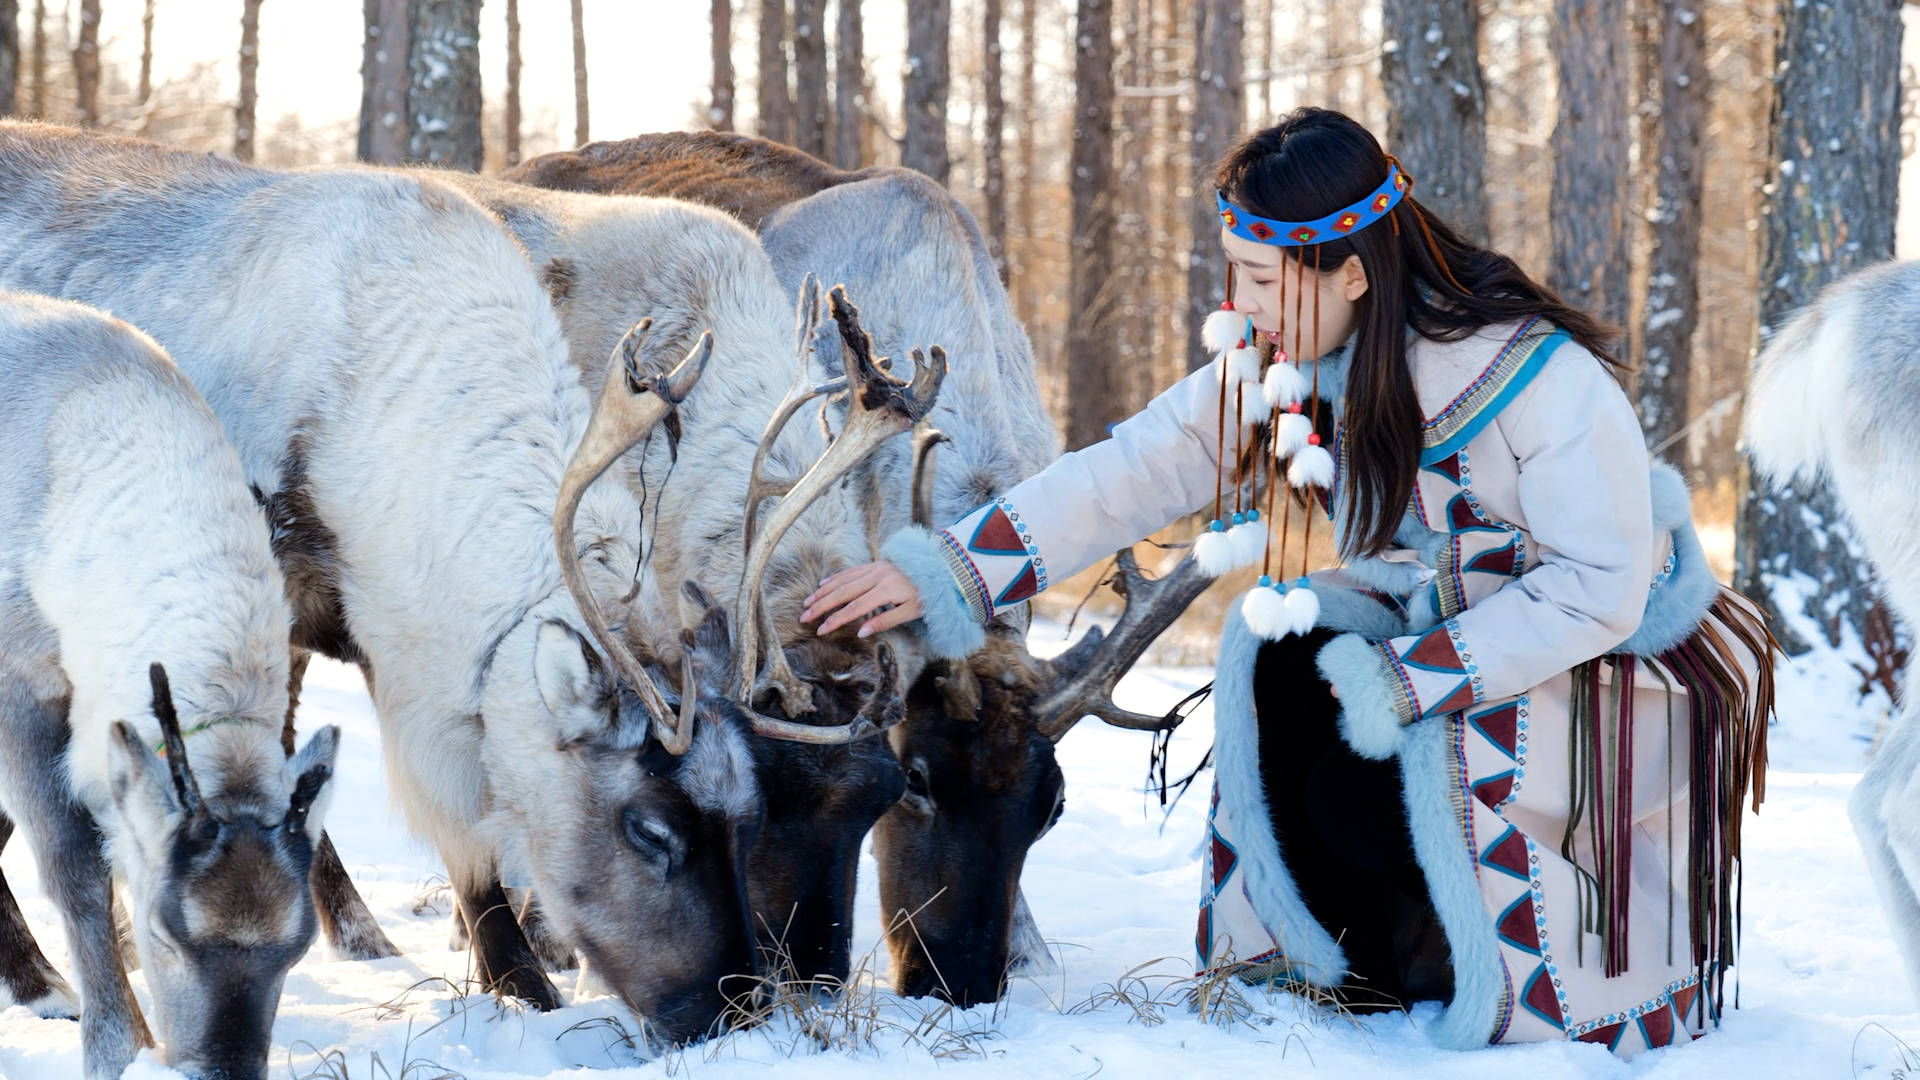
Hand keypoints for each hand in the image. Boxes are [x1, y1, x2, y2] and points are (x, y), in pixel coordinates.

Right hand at [801, 561, 923, 637]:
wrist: (937, 568)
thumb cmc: (926, 594)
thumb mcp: (911, 612)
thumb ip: (886, 621)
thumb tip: (862, 632)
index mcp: (885, 590)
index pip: (855, 608)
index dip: (836, 619)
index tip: (821, 629)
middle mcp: (876, 577)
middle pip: (842, 593)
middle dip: (821, 605)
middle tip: (804, 616)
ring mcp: (874, 568)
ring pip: (842, 580)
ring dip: (823, 592)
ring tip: (808, 603)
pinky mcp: (874, 564)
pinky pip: (850, 572)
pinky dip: (835, 578)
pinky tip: (823, 584)